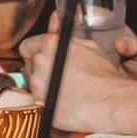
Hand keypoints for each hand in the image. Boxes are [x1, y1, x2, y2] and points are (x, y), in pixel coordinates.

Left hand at [21, 15, 136, 132]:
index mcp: (50, 43)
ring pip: (29, 82)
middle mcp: (40, 60)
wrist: (109, 102)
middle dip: (36, 68)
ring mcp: (38, 82)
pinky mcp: (39, 101)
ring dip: (39, 84)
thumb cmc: (104, 76)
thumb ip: (70, 40)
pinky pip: (35, 99)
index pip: (27, 45)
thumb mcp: (89, 47)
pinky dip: (43, 99)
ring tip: (58, 88)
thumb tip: (62, 35)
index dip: (34, 52)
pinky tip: (58, 99)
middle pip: (27, 63)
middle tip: (51, 74)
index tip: (40, 58)